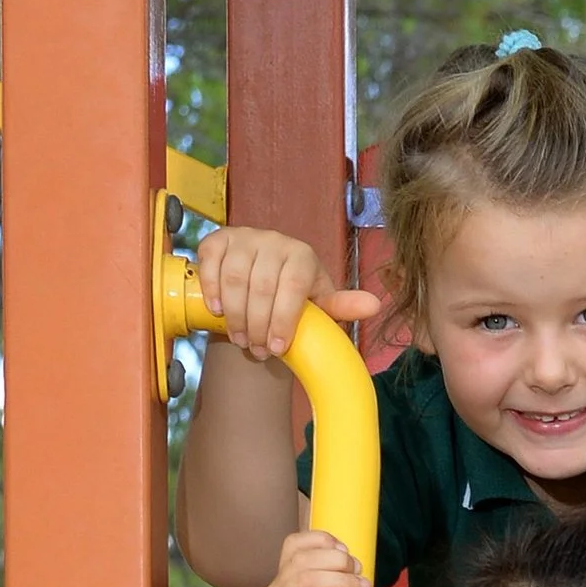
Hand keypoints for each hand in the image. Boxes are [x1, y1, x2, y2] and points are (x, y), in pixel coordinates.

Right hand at [196, 219, 379, 364]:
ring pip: (235, 278)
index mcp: (302, 255)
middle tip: (256, 349)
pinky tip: (217, 310)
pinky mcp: (218, 239)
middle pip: (262, 286)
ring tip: (240, 338)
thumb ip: (343, 306)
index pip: (293, 287)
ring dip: (235, 315)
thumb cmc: (294, 297)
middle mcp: (274, 239)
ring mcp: (245, 237)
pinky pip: (211, 263)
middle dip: (257, 325)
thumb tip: (374, 305)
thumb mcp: (319, 304)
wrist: (261, 282)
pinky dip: (211, 289)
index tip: (277, 348)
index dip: (284, 320)